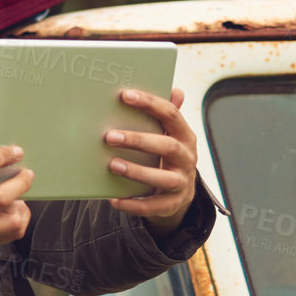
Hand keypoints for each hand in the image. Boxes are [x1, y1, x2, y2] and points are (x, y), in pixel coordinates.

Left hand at [105, 88, 197, 231]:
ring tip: (111, 164)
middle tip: (109, 136)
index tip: (124, 95)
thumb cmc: (164, 153)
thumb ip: (166, 113)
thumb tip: (174, 89)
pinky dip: (133, 204)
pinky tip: (114, 199)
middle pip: (167, 147)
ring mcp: (181, 182)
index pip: (171, 115)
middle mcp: (187, 158)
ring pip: (162, 178)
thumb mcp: (167, 132)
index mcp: (184, 135)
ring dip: (136, 171)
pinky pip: (153, 206)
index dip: (149, 104)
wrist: (178, 190)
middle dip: (138, 140)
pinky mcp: (172, 203)